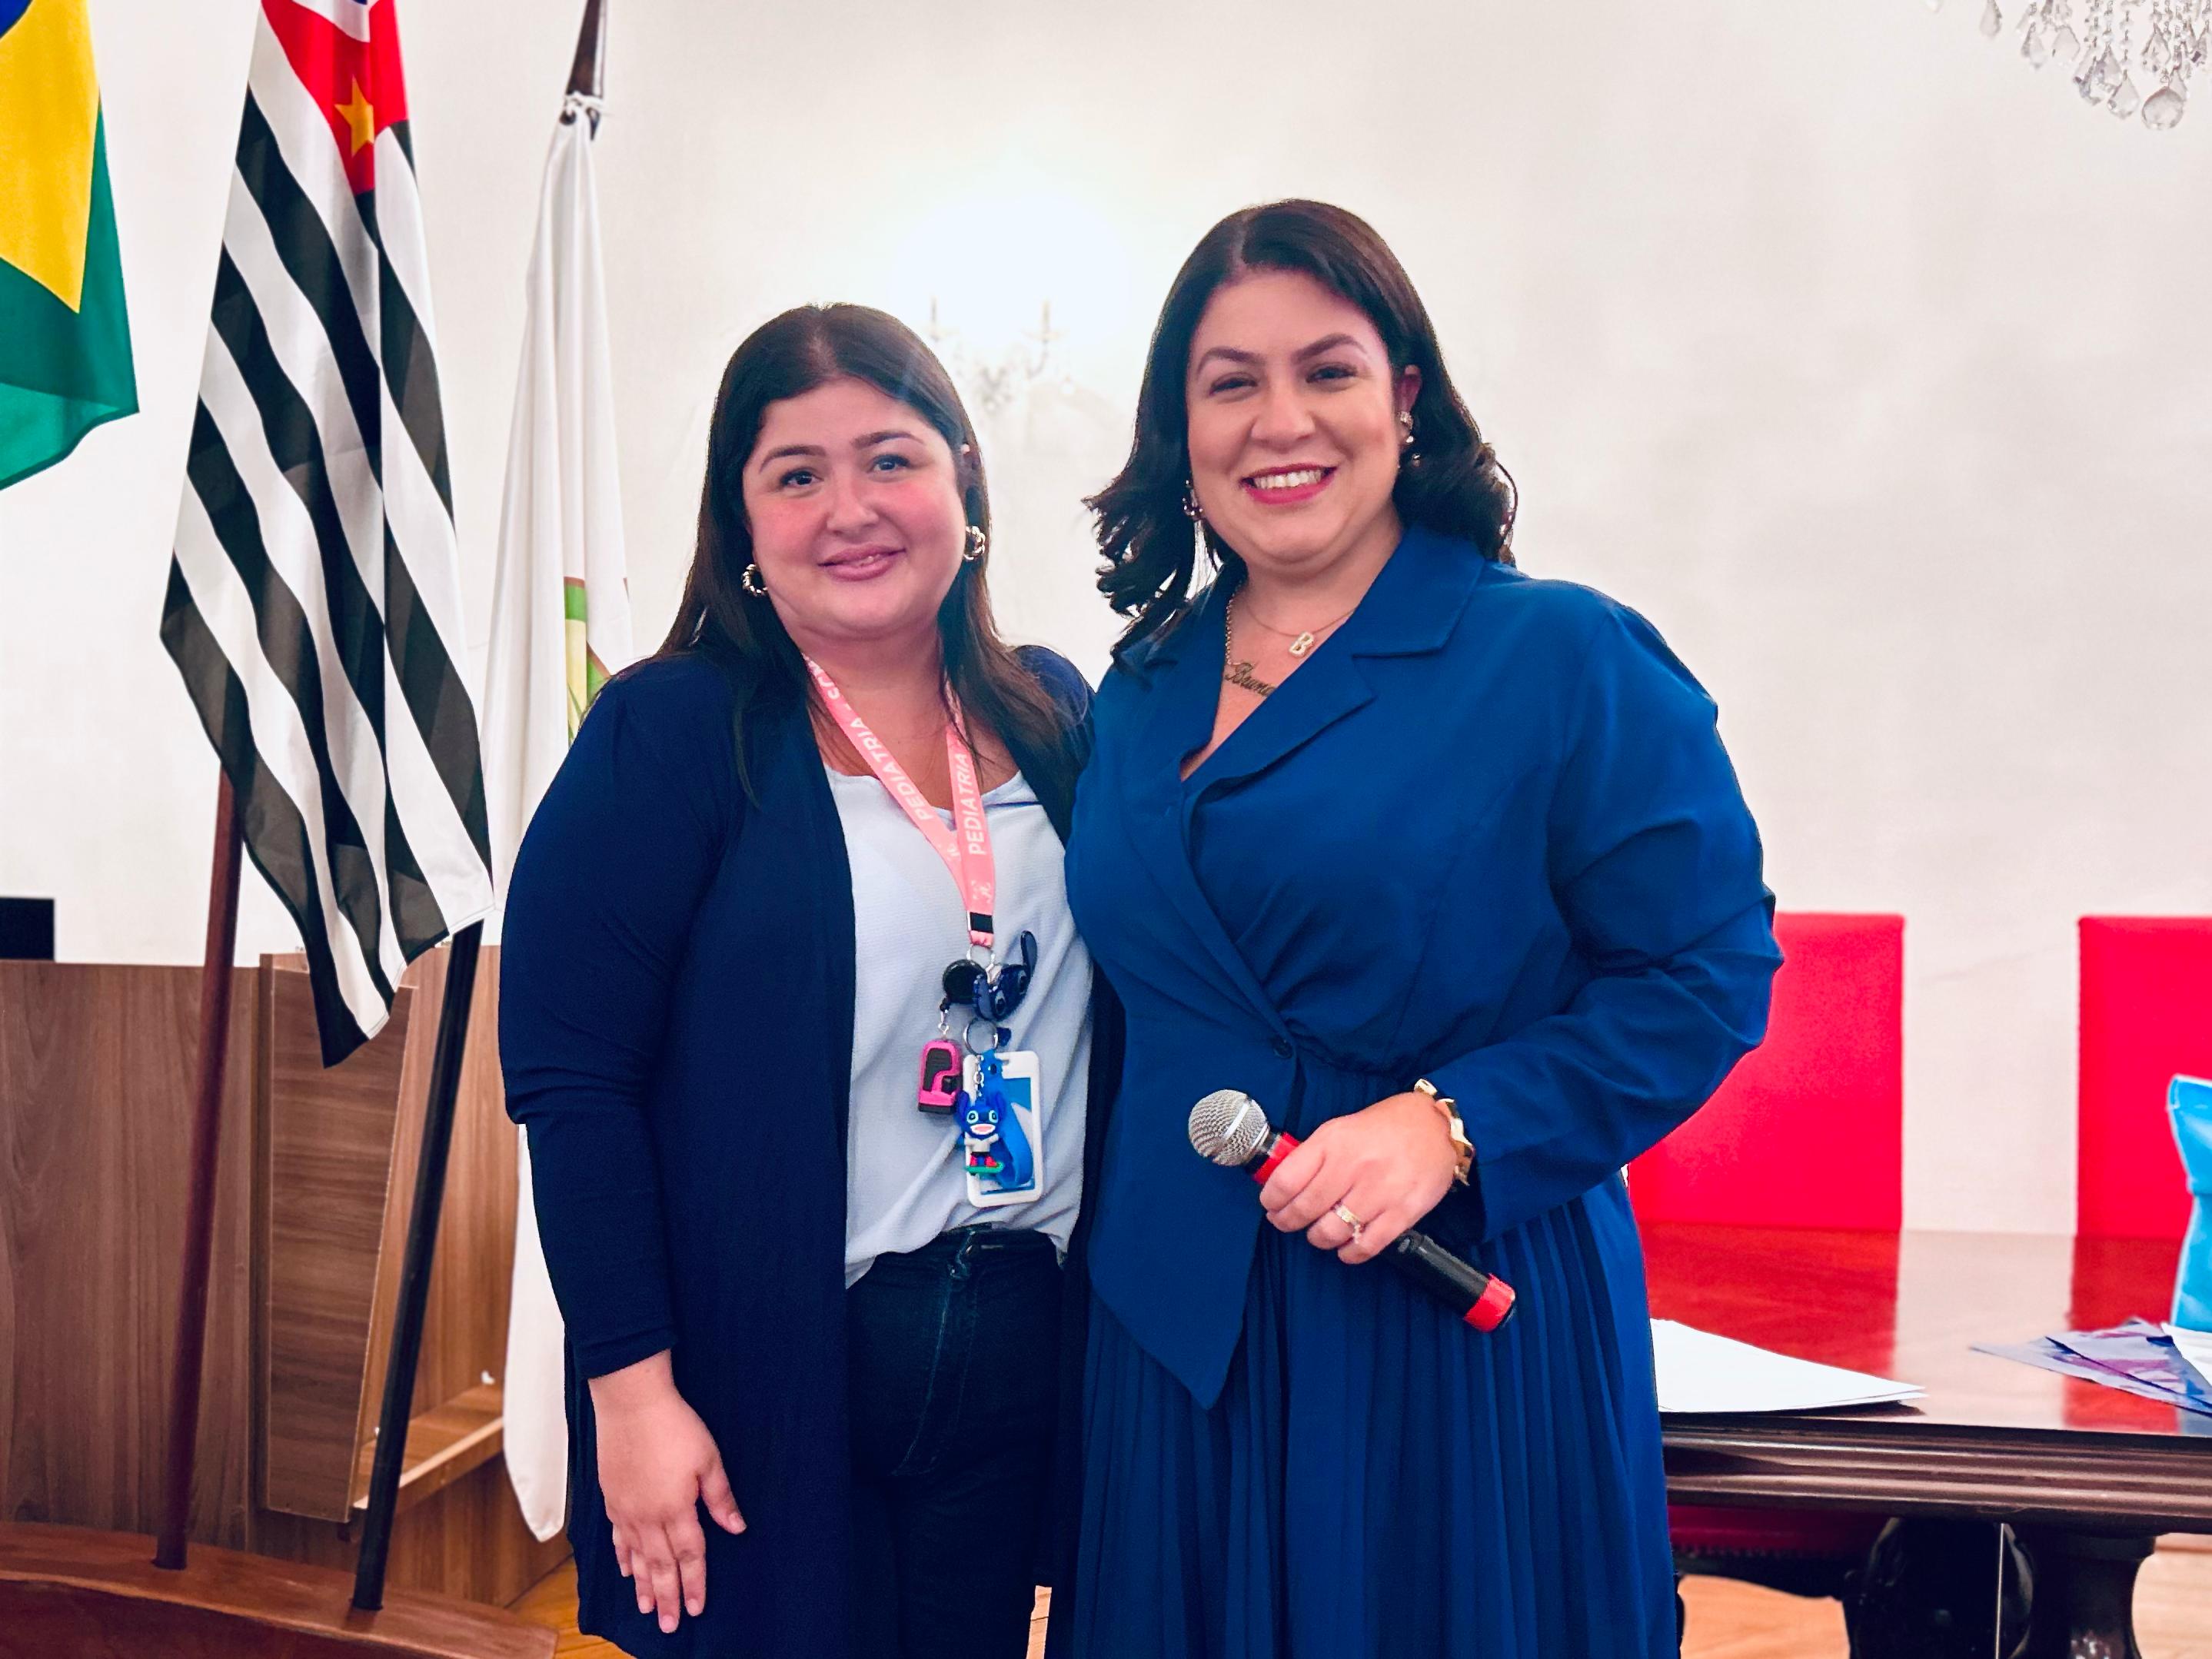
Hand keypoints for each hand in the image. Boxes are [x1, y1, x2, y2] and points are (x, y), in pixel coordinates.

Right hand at [588, 1351, 745, 1632]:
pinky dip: (622, 1556)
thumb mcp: (708, 1459)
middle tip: (667, 1625)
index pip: (689, 1555)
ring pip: (636, 1556)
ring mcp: (626, 1508)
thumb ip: (720, 1497)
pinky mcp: (611, 1496)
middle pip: (660, 1565)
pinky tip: (625, 1569)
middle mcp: (647, 1515)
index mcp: (676, 1508)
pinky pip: (617, 1536)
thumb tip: (736, 1527)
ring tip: (644, 1608)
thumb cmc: (673, 1424)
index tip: (696, 1609)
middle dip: (666, 1597)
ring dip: (642, 1584)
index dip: (694, 1583)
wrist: (631, 1402)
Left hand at [1258, 1092, 1457, 1264]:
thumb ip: (1313, 1155)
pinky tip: (1345, 1247)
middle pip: (1304, 1209)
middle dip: (1287, 1221)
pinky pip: (1365, 1246)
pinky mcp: (1402, 1213)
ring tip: (1318, 1232)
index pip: (1286, 1179)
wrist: (1436, 1128)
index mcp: (1333, 1142)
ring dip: (1318, 1238)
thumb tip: (1282, 1184)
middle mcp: (1354, 1166)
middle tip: (1285, 1222)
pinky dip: (1349, 1253)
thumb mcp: (1341, 1129)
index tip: (1270, 1204)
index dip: (1271, 1199)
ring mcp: (1379, 1192)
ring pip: (1331, 1232)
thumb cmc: (1385, 1127)